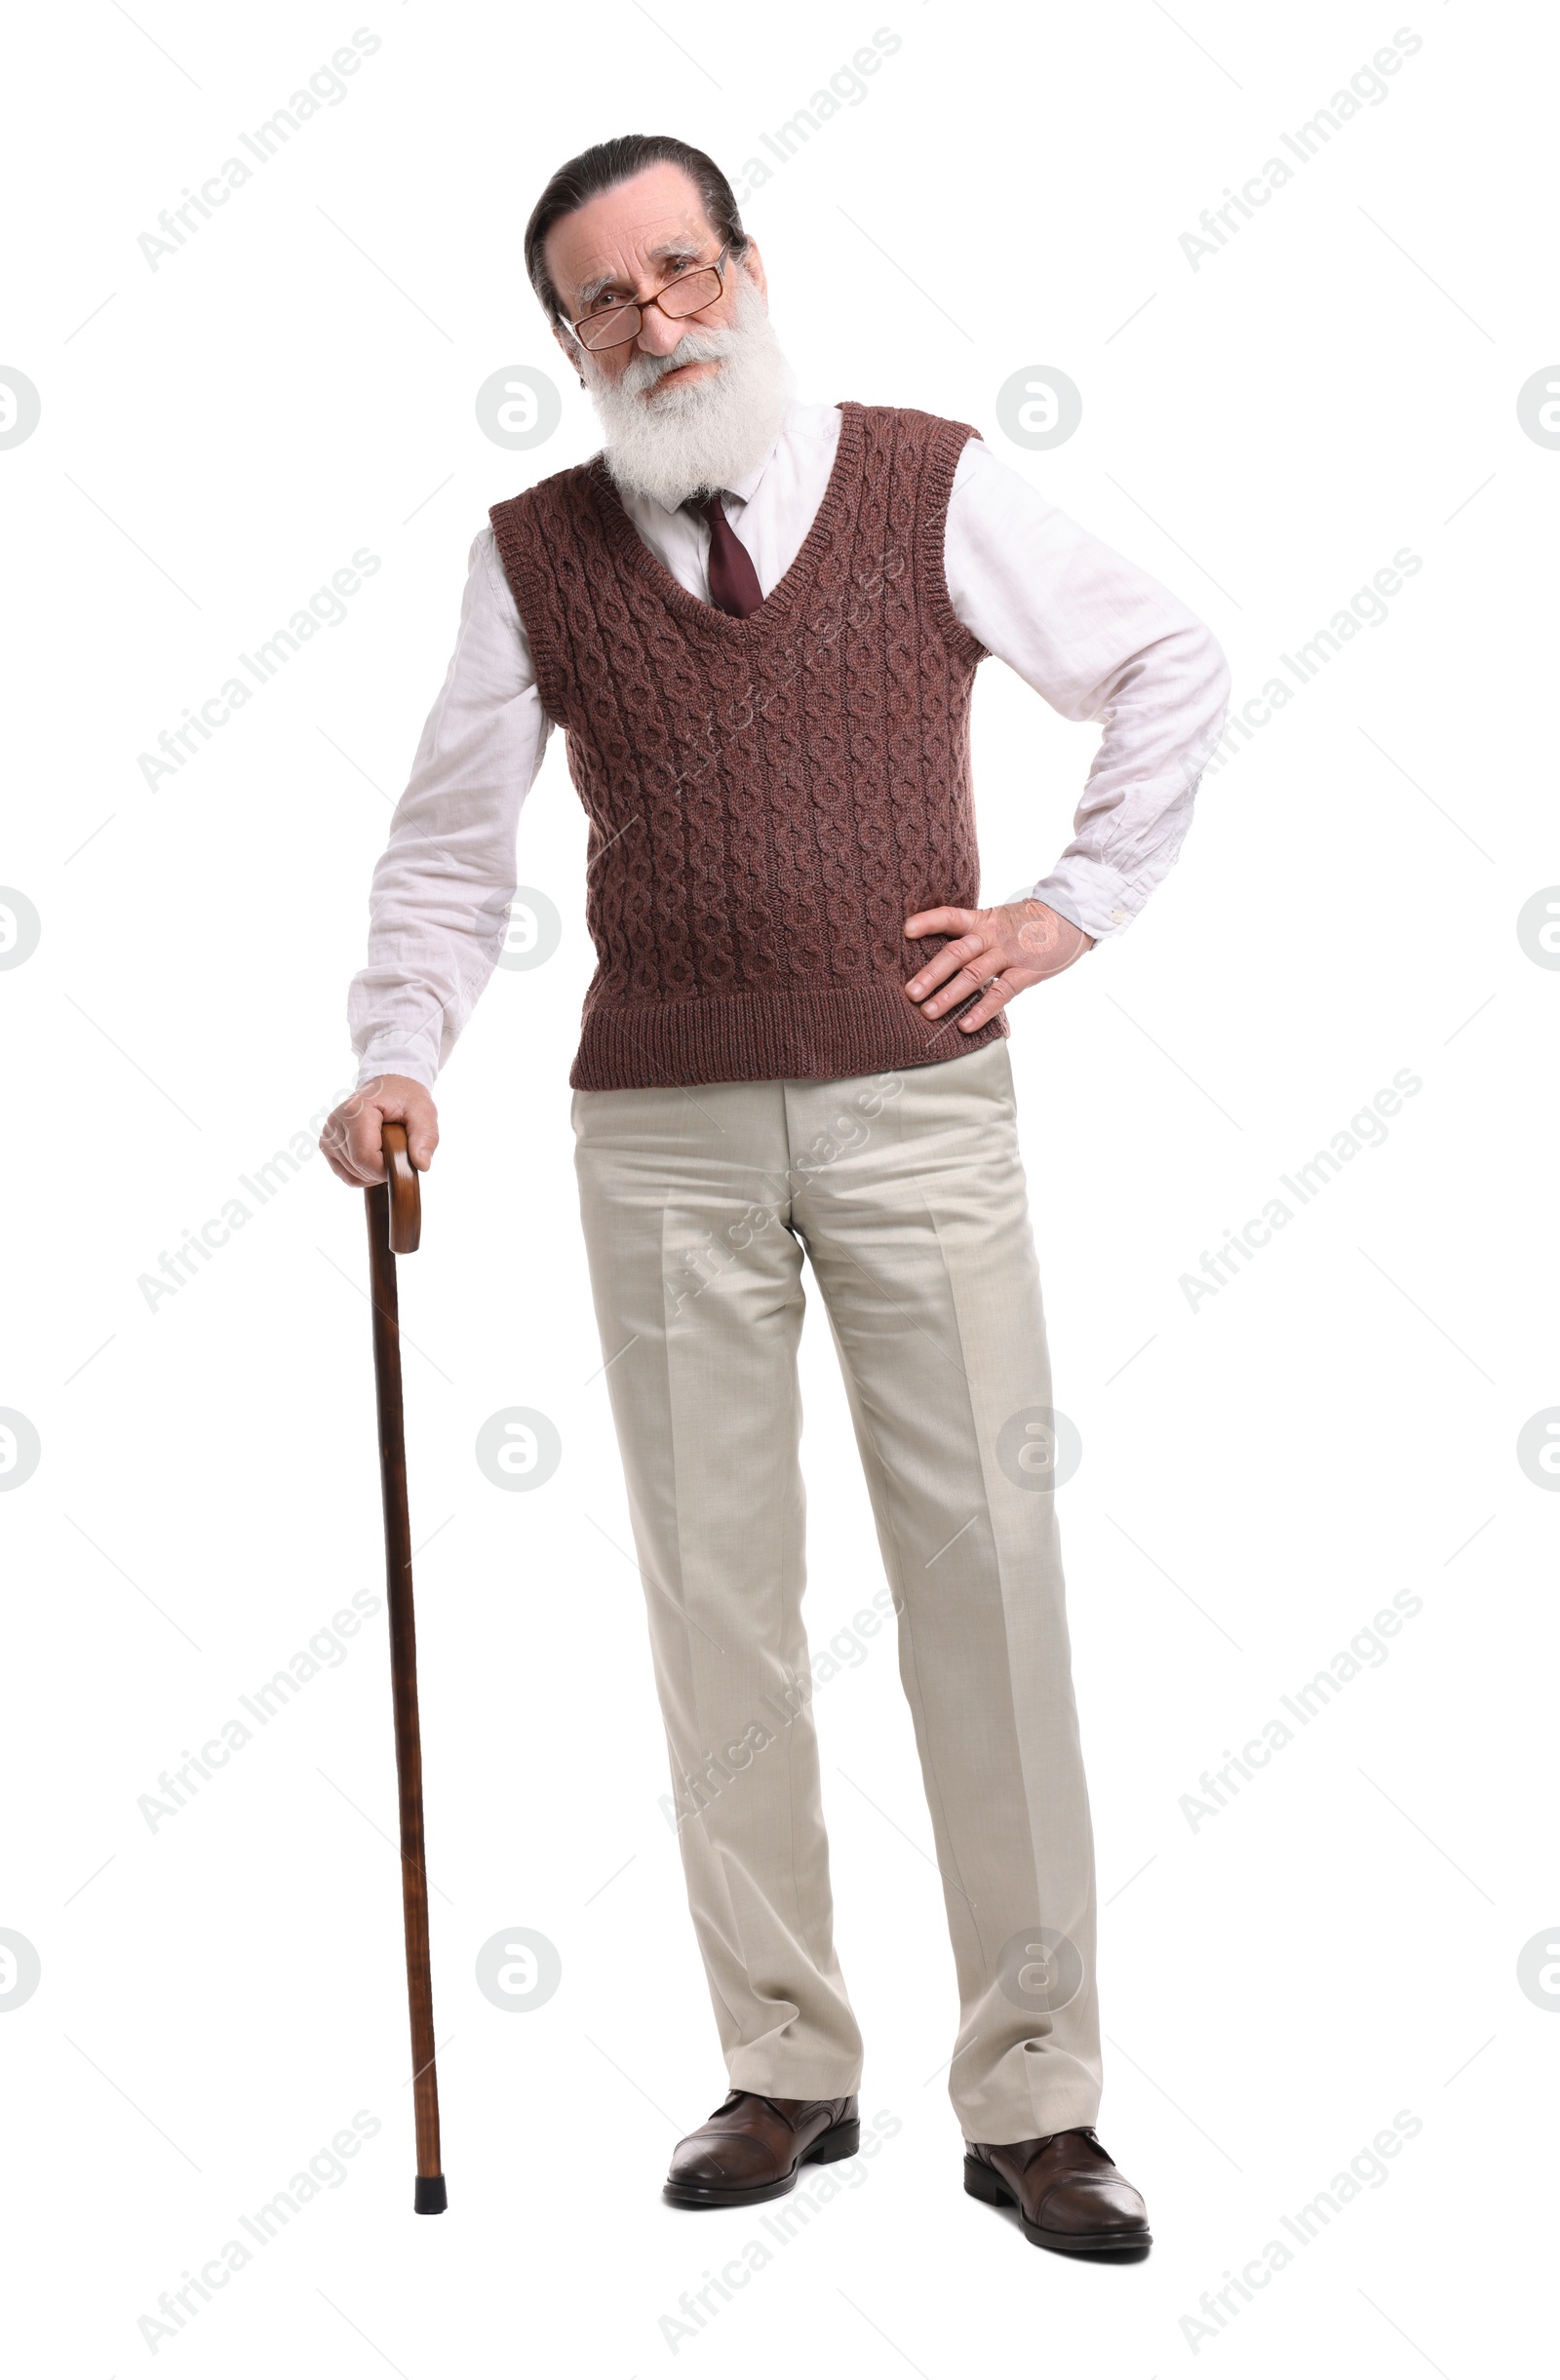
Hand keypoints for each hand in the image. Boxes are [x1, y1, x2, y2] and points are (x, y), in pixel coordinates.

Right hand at [320, 1074, 438, 1186]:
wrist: (389, 1086)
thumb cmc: (406, 1098)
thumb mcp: (424, 1113)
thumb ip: (425, 1138)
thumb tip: (422, 1164)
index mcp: (356, 1111)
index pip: (365, 1156)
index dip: (386, 1168)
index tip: (402, 1160)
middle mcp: (336, 1123)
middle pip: (358, 1167)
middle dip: (383, 1170)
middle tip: (398, 1152)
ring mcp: (328, 1134)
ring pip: (351, 1174)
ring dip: (374, 1172)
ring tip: (386, 1150)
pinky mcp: (327, 1144)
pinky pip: (344, 1174)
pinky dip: (363, 1173)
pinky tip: (375, 1157)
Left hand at [903, 899, 1093, 1031]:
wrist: (1071, 918)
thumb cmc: (1029, 925)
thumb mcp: (1000, 921)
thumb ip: (975, 936)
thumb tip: (942, 960)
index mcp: (983, 921)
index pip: (951, 917)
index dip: (928, 922)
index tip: (906, 930)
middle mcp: (992, 937)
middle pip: (956, 953)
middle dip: (931, 974)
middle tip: (910, 993)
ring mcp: (1009, 955)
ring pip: (974, 974)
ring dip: (949, 995)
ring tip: (928, 1013)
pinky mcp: (1026, 972)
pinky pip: (1000, 993)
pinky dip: (982, 1010)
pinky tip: (965, 1025)